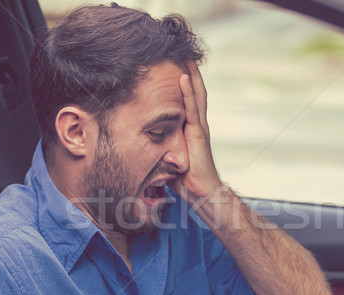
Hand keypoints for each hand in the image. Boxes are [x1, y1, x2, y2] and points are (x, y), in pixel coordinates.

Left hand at [171, 62, 223, 202]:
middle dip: (188, 72)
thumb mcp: (169, 160)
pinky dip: (188, 92)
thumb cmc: (186, 181)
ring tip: (183, 55)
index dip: (182, 85)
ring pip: (195, 95)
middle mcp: (196, 125)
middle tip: (180, 52)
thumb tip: (141, 146)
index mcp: (190, 130)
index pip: (187, 101)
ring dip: (190, 74)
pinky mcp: (198, 134)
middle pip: (193, 92)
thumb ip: (159, 149)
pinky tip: (183, 77)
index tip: (172, 67)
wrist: (202, 194)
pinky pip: (193, 109)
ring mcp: (199, 128)